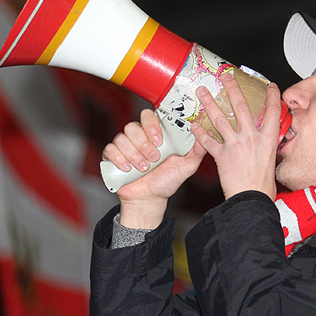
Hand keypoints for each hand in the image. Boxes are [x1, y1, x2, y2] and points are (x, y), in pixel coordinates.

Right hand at [102, 108, 205, 228]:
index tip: (159, 140)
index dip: (152, 125)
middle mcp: (139, 138)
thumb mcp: (186, 167)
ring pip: (121, 138)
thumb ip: (196, 152)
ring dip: (134, 155)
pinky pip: (110, 149)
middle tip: (153, 158)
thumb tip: (204, 136)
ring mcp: (125, 146)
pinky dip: (119, 159)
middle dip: (143, 143)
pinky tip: (129, 169)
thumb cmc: (166, 181)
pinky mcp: (113, 157)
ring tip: (144, 168)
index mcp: (155, 135)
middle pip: (132, 126)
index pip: (148, 116)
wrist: (150, 199)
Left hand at [191, 72, 280, 200]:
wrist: (251, 200)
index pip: (272, 112)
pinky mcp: (221, 155)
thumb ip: (266, 147)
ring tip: (203, 93)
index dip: (272, 96)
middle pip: (241, 107)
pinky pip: (208, 141)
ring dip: (209, 104)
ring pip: (220, 119)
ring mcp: (235, 145)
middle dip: (232, 89)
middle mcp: (251, 138)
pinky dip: (199, 133)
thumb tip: (265, 141)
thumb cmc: (262, 186)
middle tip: (226, 77)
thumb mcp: (271, 161)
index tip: (269, 86)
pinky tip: (194, 125)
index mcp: (267, 140)